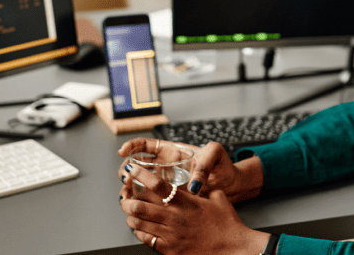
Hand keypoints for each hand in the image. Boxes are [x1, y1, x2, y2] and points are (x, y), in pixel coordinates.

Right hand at [118, 138, 262, 201]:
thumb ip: (204, 164)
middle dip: (126, 169)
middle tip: (126, 178)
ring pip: (140, 183)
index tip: (123, 152)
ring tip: (126, 195)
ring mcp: (166, 183)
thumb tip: (194, 185)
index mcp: (172, 152)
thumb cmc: (223, 166)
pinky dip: (140, 202)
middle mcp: (166, 167)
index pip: (146, 145)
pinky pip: (150, 199)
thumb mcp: (215, 155)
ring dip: (129, 188)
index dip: (132, 146)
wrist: (231, 186)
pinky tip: (137, 206)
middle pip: (137, 165)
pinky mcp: (170, 198)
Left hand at [119, 161, 269, 254]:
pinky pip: (146, 240)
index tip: (132, 170)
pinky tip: (140, 228)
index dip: (141, 175)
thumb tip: (198, 183)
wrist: (233, 249)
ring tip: (129, 211)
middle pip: (140, 206)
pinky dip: (139, 232)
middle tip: (125, 195)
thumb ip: (204, 189)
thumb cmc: (227, 225)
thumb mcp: (218, 198)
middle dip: (127, 199)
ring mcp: (171, 235)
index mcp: (186, 203)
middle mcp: (175, 218)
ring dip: (131, 216)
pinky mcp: (170, 250)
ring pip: (139, 224)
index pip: (157, 185)